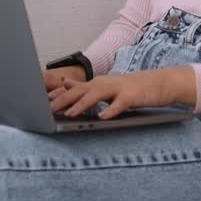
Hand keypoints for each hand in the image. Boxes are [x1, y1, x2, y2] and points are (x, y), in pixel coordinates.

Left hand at [47, 67, 191, 120]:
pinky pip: (120, 104)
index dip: (57, 95)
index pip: (73, 89)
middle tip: (48, 110)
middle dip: (63, 100)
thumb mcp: (106, 86)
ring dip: (82, 104)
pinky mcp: (131, 96)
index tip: (41, 103)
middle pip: (80, 91)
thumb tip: (64, 82)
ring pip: (96, 95)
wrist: (160, 83)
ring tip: (69, 114)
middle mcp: (105, 84)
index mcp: (97, 84)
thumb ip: (85, 86)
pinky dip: (110, 110)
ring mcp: (118, 89)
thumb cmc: (131, 88)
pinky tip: (102, 117)